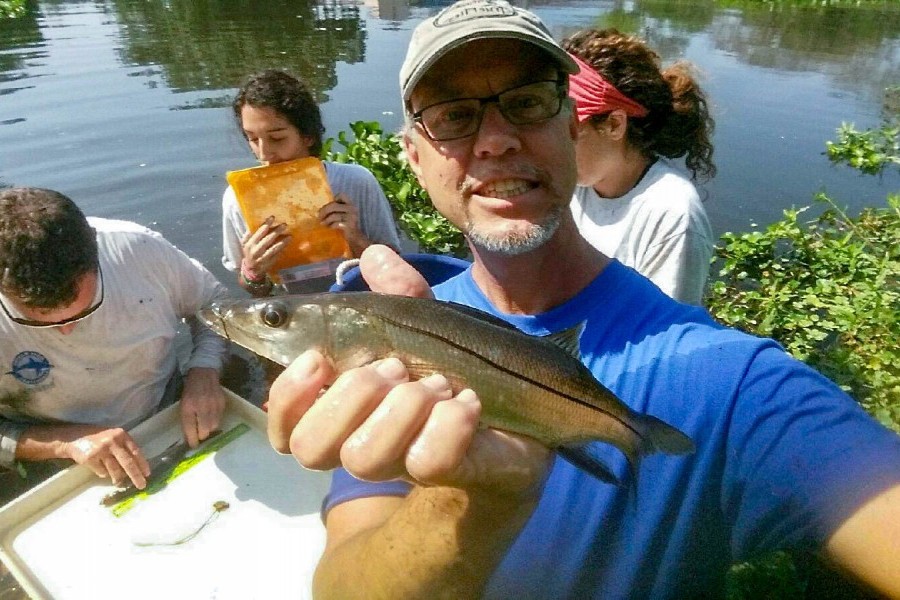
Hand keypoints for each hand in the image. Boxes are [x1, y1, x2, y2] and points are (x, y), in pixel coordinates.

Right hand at [64, 426, 150, 487]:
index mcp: (121, 435)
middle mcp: (112, 441)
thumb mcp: (114, 437)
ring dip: (118, 478)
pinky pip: (102, 472)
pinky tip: (100, 469)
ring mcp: (101, 450)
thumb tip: (137, 467)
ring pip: (115, 470)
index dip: (142, 464)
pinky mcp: (90, 458)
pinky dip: (103, 474)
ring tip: (117, 481)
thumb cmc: (97, 438)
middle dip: (136, 476)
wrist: (73, 437)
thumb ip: (124, 448)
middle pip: (128, 462)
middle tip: (141, 486)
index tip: (147, 474)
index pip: (136, 451)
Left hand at [179, 368, 225, 446]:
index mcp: (188, 407)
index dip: (192, 440)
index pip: (190, 429)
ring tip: (205, 426)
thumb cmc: (190, 391)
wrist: (204, 374)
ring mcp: (213, 405)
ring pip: (214, 427)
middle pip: (204, 431)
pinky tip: (211, 417)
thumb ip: (186, 421)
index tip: (193, 446)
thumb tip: (189, 438)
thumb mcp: (183, 405)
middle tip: (200, 436)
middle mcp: (201, 407)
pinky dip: (215, 421)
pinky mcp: (222, 403)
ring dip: (209, 429)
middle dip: (202, 436)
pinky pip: (220, 419)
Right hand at [240, 216, 290, 278]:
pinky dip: (282, 249)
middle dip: (276, 231)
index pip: (259, 232)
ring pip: (274, 248)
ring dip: (282, 242)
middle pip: (268, 239)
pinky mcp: (269, 263)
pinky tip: (287, 244)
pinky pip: (277, 255)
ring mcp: (263, 258)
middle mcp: (256, 250)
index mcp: (250, 244)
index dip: (266, 224)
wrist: (251, 270)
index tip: (272, 217)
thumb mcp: (245, 244)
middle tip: (284, 225)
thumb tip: (253, 225)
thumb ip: (248, 235)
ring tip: (290, 236)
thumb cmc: (249, 253)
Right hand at [267, 245, 550, 495]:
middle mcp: (360, 445)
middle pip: (311, 448)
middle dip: (353, 394)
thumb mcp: (424, 325)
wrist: (520, 417)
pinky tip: (469, 402)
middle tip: (397, 366)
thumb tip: (374, 256)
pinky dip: (450, 423)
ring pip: (365, 457)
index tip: (318, 359)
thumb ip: (398, 292)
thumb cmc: (454, 368)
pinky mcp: (446, 476)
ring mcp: (400, 467)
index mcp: (343, 412)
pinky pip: (429, 460)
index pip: (285, 429)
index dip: (288, 399)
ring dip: (403, 406)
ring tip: (440, 383)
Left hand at [319, 194, 370, 255]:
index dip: (334, 199)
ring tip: (322, 224)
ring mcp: (352, 217)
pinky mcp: (350, 225)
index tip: (329, 207)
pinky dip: (331, 226)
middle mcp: (352, 209)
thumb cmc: (346, 225)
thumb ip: (336, 209)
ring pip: (334, 215)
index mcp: (350, 204)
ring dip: (326, 220)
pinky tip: (330, 228)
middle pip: (333, 206)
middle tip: (318, 216)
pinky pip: (336, 223)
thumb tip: (319, 210)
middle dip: (324, 211)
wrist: (355, 237)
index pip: (342, 195)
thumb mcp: (342, 214)